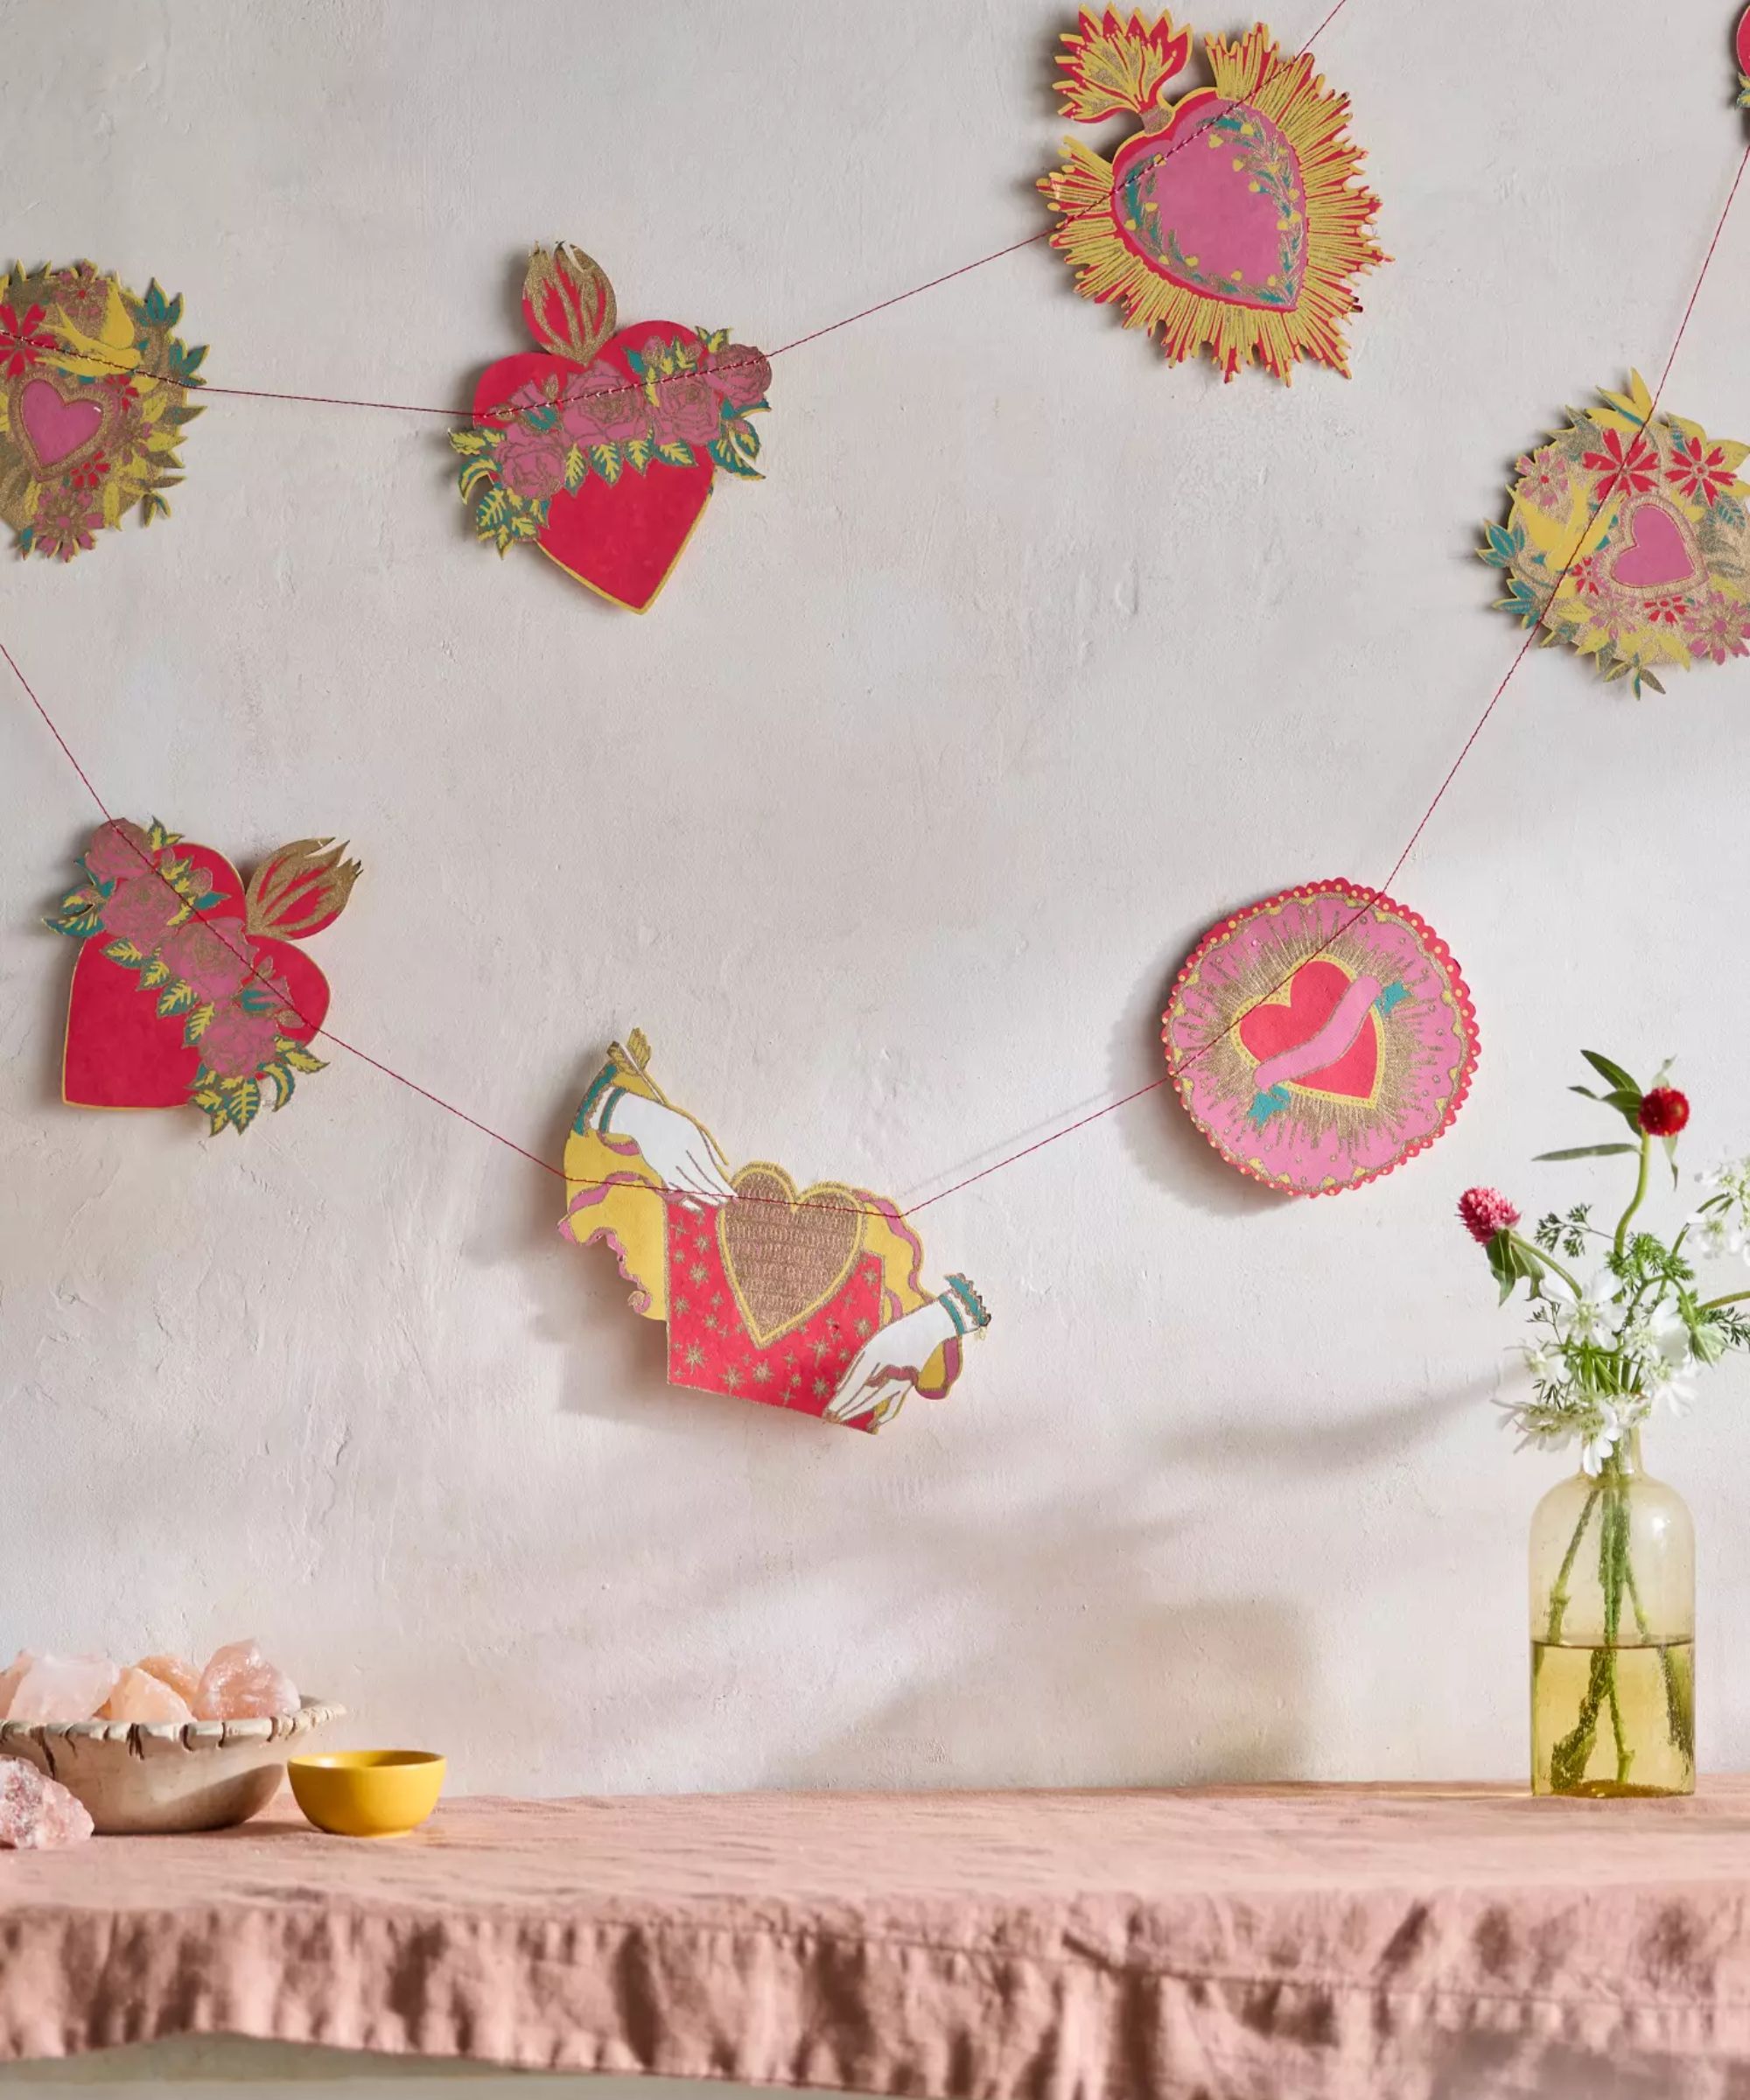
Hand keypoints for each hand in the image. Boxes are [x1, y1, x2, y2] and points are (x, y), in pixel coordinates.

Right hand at [603, 1091, 735, 1209]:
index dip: (720, 1185)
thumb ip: (710, 1147)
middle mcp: (679, 1154)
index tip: (732, 1195)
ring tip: (717, 1204)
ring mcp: (667, 1163)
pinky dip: (685, 1198)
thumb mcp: (695, 1129)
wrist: (644, 1121)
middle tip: (727, 1202)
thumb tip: (724, 1166)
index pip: (709, 1169)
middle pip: (700, 1179)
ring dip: (703, 1197)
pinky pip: (674, 1188)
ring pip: (687, 1186)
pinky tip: (696, 1206)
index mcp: (692, 1142)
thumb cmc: (675, 1124)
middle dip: (714, 1193)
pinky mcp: (659, 1170)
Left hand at [823, 1297, 959, 1428]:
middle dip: (845, 1408)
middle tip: (829, 1417)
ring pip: (875, 1401)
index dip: (841, 1399)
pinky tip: (872, 1425)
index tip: (828, 1410)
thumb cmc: (895, 1334)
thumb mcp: (871, 1345)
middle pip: (862, 1395)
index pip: (854, 1384)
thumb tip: (839, 1389)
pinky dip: (884, 1416)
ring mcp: (898, 1379)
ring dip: (857, 1411)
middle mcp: (886, 1368)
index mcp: (875, 1354)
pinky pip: (894, 1405)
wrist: (927, 1331)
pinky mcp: (905, 1386)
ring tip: (841, 1419)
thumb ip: (856, 1368)